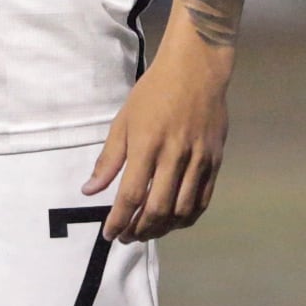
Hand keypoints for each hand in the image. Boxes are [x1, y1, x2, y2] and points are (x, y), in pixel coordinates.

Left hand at [81, 36, 231, 241]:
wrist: (197, 68)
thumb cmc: (154, 91)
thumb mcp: (124, 119)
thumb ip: (109, 158)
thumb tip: (90, 191)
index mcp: (147, 144)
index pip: (131, 195)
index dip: (118, 221)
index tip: (109, 234)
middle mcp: (174, 156)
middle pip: (157, 209)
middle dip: (139, 230)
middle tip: (127, 236)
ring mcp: (198, 159)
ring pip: (181, 210)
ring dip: (162, 229)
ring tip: (147, 231)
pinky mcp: (215, 160)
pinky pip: (202, 200)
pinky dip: (187, 218)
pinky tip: (174, 221)